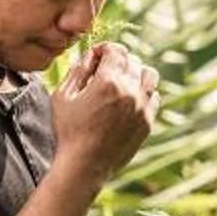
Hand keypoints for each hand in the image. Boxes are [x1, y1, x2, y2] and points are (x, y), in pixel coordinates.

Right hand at [52, 39, 158, 182]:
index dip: (104, 49)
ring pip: (149, 75)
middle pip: (133, 60)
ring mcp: (142, 108)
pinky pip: (154, 97)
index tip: (95, 57)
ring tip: (122, 82)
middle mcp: (130, 92)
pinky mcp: (147, 122)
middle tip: (104, 71)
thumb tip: (90, 55)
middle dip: (118, 60)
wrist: (84, 166)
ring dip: (136, 72)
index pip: (116, 50)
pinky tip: (129, 100)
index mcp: (108, 82)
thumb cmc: (68, 131)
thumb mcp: (63, 97)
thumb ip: (77, 71)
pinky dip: (143, 93)